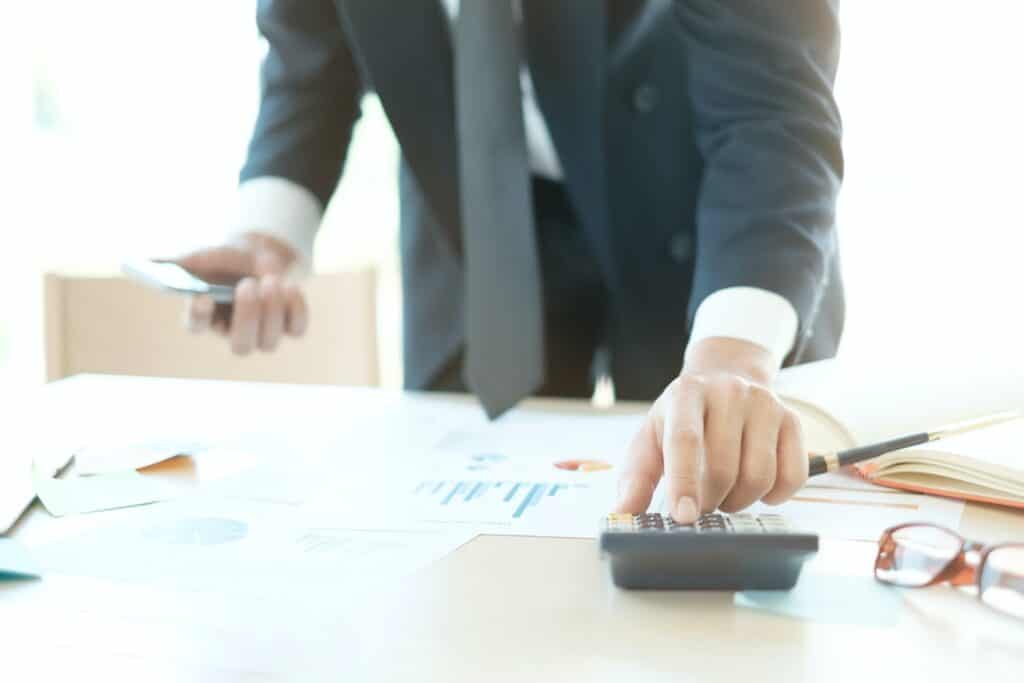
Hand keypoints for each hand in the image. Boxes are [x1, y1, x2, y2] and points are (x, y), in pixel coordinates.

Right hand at [173, 233, 307, 354]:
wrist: (259, 256)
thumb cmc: (227, 261)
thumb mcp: (205, 256)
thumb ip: (181, 262)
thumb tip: (147, 261)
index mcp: (205, 318)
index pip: (196, 326)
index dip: (198, 315)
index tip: (202, 295)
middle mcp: (233, 333)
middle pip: (241, 345)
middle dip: (246, 317)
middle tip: (247, 285)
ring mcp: (263, 335)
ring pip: (269, 341)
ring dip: (272, 309)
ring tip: (270, 278)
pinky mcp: (288, 327)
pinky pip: (296, 329)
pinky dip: (295, 308)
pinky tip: (290, 286)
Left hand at [615, 337, 806, 522]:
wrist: (724, 378)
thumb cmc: (681, 418)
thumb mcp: (651, 437)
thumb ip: (636, 476)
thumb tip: (623, 512)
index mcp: (686, 394)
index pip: (686, 440)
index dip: (684, 482)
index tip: (683, 517)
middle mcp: (728, 392)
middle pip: (723, 467)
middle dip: (710, 501)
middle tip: (703, 504)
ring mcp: (764, 403)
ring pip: (759, 475)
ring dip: (740, 501)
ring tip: (725, 495)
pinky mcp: (792, 419)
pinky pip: (792, 476)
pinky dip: (775, 496)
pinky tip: (757, 489)